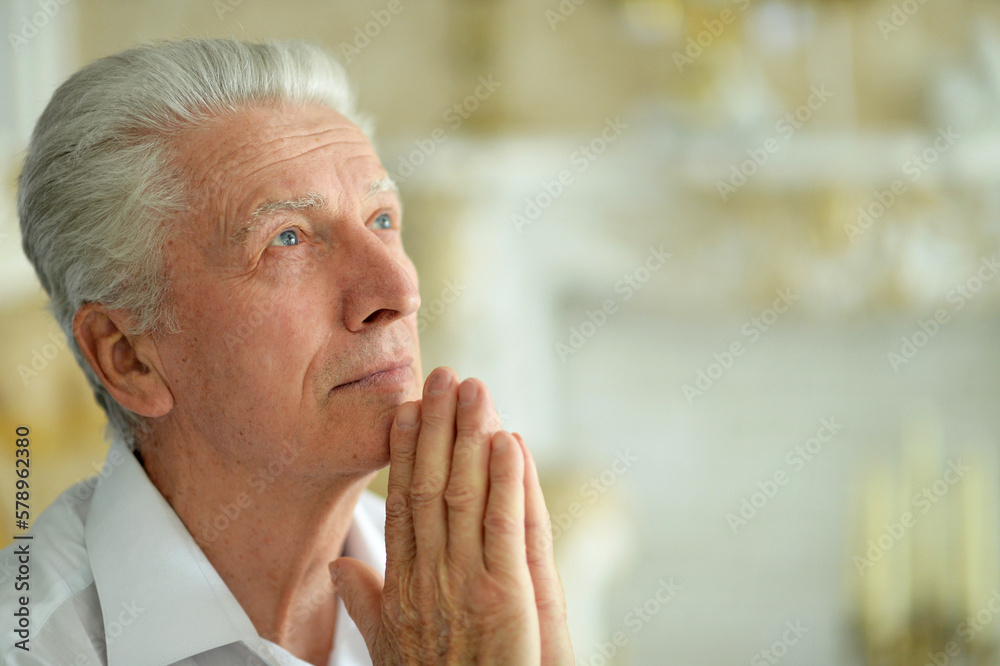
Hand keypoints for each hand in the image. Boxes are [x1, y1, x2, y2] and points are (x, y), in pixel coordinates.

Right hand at [329, 367, 573, 664]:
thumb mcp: (389, 645)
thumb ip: (367, 602)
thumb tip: (340, 567)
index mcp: (402, 586)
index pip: (401, 504)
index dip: (405, 452)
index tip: (407, 410)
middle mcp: (428, 577)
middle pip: (430, 486)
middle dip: (438, 427)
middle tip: (443, 376)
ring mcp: (466, 584)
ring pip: (465, 495)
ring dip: (471, 437)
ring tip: (475, 389)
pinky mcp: (506, 596)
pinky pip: (506, 527)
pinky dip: (508, 481)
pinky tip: (508, 440)